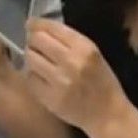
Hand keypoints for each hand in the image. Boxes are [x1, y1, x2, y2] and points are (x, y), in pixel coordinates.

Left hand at [24, 19, 132, 135]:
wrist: (108, 114)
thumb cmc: (101, 81)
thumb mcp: (93, 53)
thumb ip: (69, 40)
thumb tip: (41, 28)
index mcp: (84, 47)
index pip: (52, 28)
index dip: (37, 23)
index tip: (30, 24)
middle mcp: (70, 62)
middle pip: (37, 40)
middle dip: (33, 40)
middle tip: (34, 44)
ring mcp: (58, 81)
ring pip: (30, 58)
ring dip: (32, 57)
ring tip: (39, 61)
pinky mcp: (49, 99)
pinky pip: (30, 79)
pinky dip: (33, 76)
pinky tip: (42, 78)